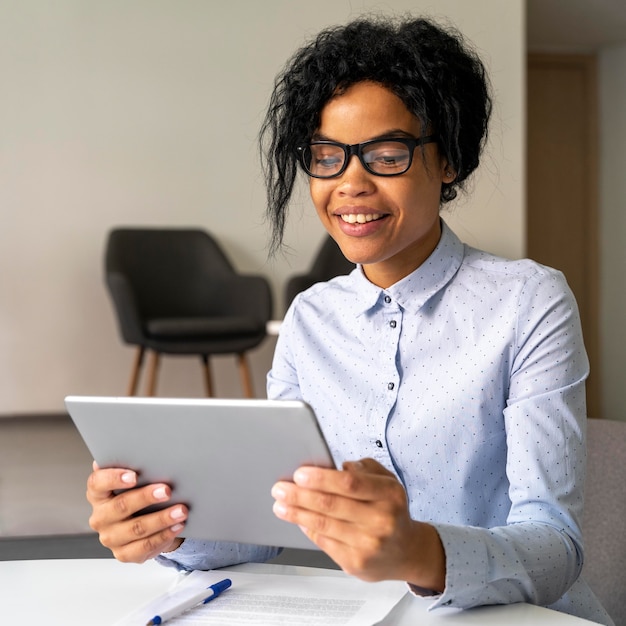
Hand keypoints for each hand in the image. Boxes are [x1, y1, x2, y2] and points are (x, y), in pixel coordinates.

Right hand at [86, 461, 187, 562]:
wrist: (144, 523)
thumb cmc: (137, 494)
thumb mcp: (134, 481)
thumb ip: (134, 467)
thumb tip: (144, 447)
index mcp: (98, 494)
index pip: (97, 483)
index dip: (113, 478)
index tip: (134, 475)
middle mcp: (100, 517)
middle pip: (121, 506)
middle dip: (146, 497)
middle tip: (167, 490)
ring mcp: (111, 537)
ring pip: (136, 528)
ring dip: (161, 519)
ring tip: (181, 511)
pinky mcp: (124, 554)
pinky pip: (145, 546)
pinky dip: (164, 535)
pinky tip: (177, 526)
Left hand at [271, 458, 444, 589]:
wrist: (406, 551)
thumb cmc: (390, 509)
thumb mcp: (386, 481)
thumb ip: (363, 469)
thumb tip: (335, 468)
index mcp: (389, 494)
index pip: (350, 484)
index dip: (321, 478)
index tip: (299, 474)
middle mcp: (381, 520)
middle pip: (331, 505)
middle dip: (300, 495)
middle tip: (280, 488)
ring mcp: (368, 545)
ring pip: (323, 525)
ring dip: (297, 513)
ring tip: (280, 505)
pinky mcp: (356, 563)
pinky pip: (324, 542)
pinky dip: (307, 529)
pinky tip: (298, 520)